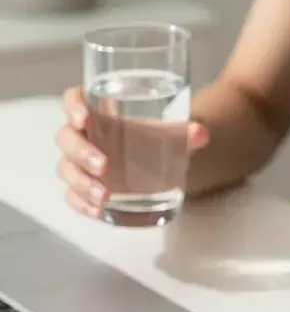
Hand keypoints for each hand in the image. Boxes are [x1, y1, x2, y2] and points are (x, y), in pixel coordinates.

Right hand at [56, 86, 209, 218]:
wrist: (159, 159)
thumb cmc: (154, 136)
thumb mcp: (169, 130)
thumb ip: (184, 131)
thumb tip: (200, 133)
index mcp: (98, 111)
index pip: (74, 100)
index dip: (73, 106)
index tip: (84, 117)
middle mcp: (84, 135)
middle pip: (66, 138)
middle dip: (81, 152)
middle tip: (103, 166)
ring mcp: (80, 163)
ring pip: (66, 170)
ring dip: (81, 183)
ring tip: (105, 197)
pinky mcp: (84, 188)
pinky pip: (73, 197)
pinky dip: (83, 204)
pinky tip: (99, 211)